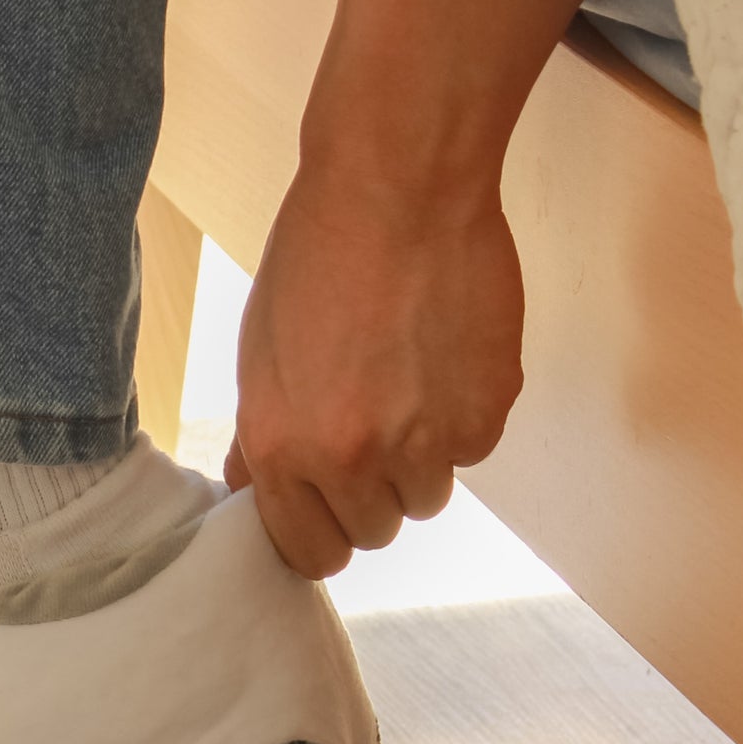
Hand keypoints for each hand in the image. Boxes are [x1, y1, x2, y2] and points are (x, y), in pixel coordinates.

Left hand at [225, 162, 523, 578]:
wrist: (396, 191)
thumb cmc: (316, 260)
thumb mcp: (259, 352)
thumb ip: (260, 435)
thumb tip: (255, 489)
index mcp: (282, 447)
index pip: (310, 552)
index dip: (318, 534)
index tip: (324, 511)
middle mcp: (352, 458)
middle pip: (371, 533)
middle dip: (367, 496)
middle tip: (366, 433)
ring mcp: (426, 441)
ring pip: (425, 499)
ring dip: (417, 463)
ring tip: (404, 388)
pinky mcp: (487, 413)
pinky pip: (472, 453)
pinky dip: (460, 422)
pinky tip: (441, 363)